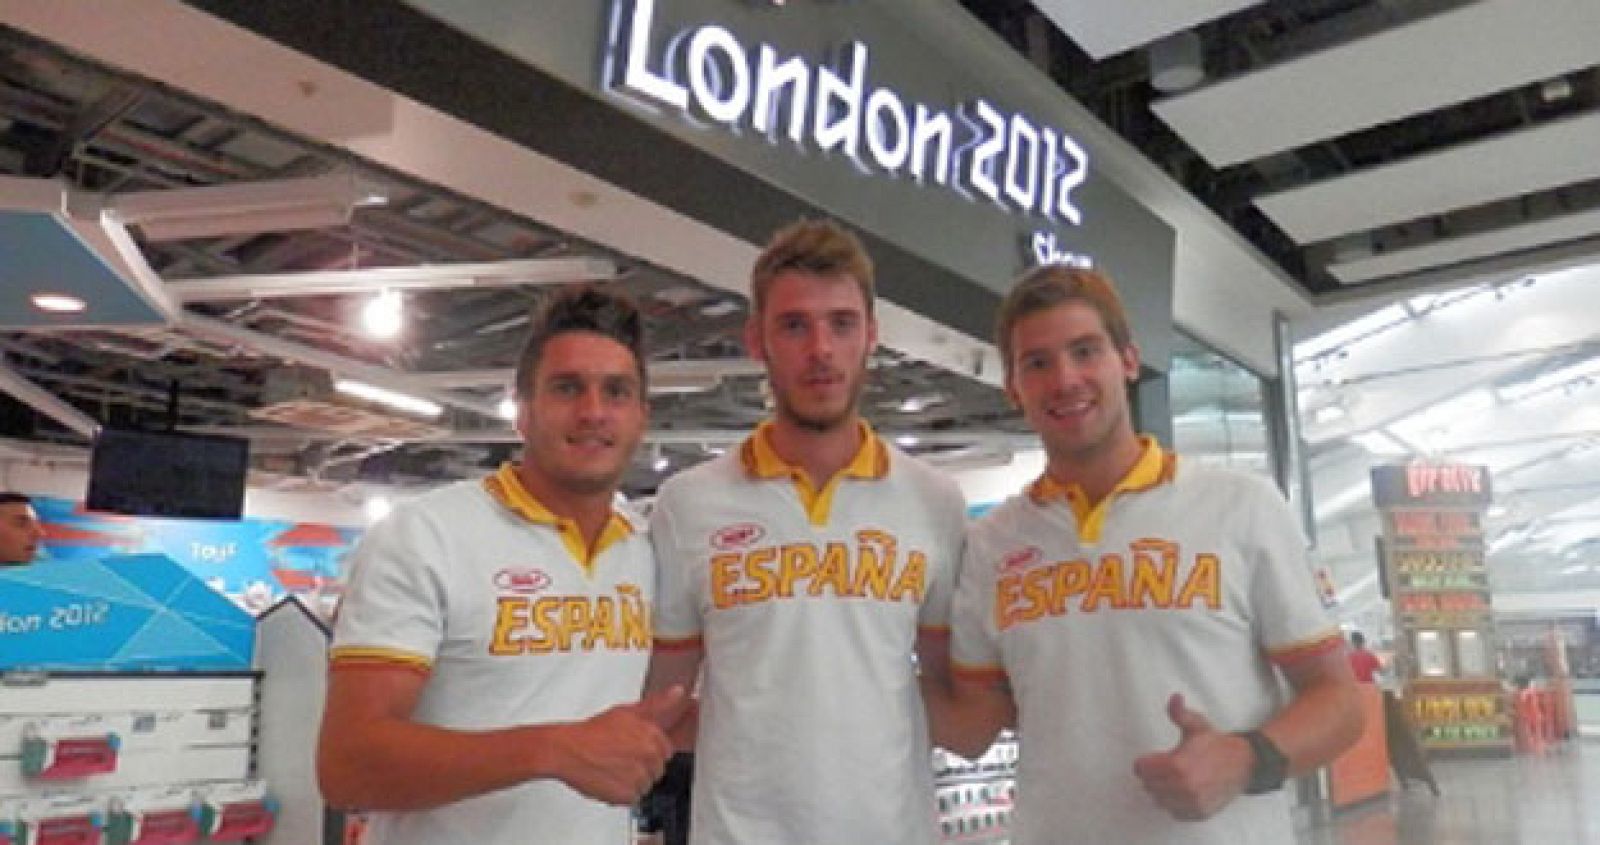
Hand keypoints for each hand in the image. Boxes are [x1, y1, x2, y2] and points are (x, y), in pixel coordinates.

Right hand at [551, 686, 688, 804]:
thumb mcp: (627, 712)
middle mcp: (649, 757)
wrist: (567, 750)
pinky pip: (634, 799)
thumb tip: (678, 692)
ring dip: (633, 781)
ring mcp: (639, 777)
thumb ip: (657, 703)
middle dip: (642, 766)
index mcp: (652, 736)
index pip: (666, 751)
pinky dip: (622, 794)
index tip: (634, 750)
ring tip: (613, 768)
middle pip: (657, 769)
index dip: (649, 751)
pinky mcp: (626, 795)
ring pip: (646, 785)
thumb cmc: (593, 732)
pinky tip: (610, 779)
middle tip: (621, 758)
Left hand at [1132, 693, 1253, 820]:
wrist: (1243, 764)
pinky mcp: (1199, 813)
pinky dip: (1175, 803)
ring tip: (1175, 778)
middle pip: (1147, 785)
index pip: (1141, 769)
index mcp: (1177, 765)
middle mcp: (1183, 787)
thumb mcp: (1196, 726)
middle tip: (1166, 767)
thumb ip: (1180, 713)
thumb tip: (1174, 698)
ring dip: (1162, 790)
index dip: (1145, 762)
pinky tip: (1183, 791)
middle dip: (1153, 775)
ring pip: (1158, 800)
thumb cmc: (1217, 745)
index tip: (1154, 758)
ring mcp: (1191, 802)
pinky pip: (1174, 812)